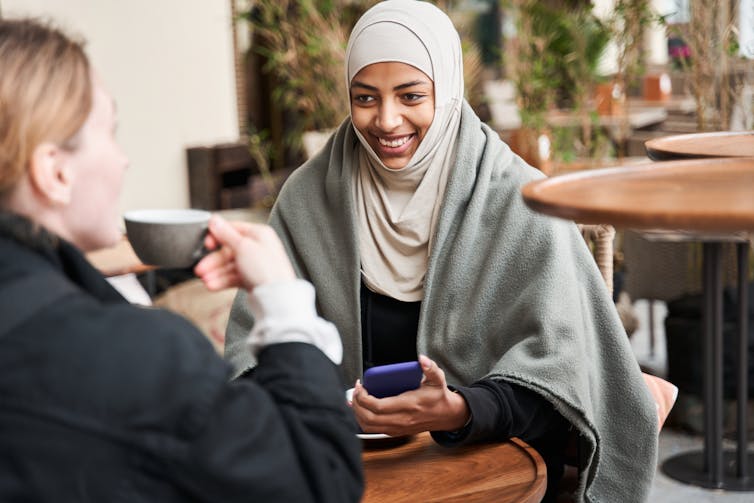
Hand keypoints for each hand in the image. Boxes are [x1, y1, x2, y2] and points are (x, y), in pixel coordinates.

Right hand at [194, 216, 294, 291]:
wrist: (277, 297)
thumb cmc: (267, 269)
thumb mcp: (243, 247)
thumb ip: (226, 234)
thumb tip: (215, 220)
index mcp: (259, 234)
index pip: (233, 229)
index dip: (217, 236)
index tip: (206, 244)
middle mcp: (258, 247)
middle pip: (228, 250)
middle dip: (213, 261)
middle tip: (200, 269)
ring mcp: (255, 264)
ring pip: (229, 265)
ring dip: (215, 273)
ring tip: (206, 281)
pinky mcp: (252, 278)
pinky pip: (234, 276)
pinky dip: (223, 280)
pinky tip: (213, 285)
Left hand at [351, 355, 469, 436]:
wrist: (446, 415)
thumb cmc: (438, 396)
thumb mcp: (437, 379)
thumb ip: (430, 368)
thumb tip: (422, 359)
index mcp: (408, 406)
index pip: (378, 407)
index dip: (364, 397)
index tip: (361, 385)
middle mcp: (401, 420)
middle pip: (369, 418)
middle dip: (357, 404)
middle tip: (356, 391)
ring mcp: (397, 428)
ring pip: (369, 426)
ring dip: (357, 413)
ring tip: (355, 399)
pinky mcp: (395, 431)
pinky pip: (373, 429)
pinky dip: (363, 420)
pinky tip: (361, 408)